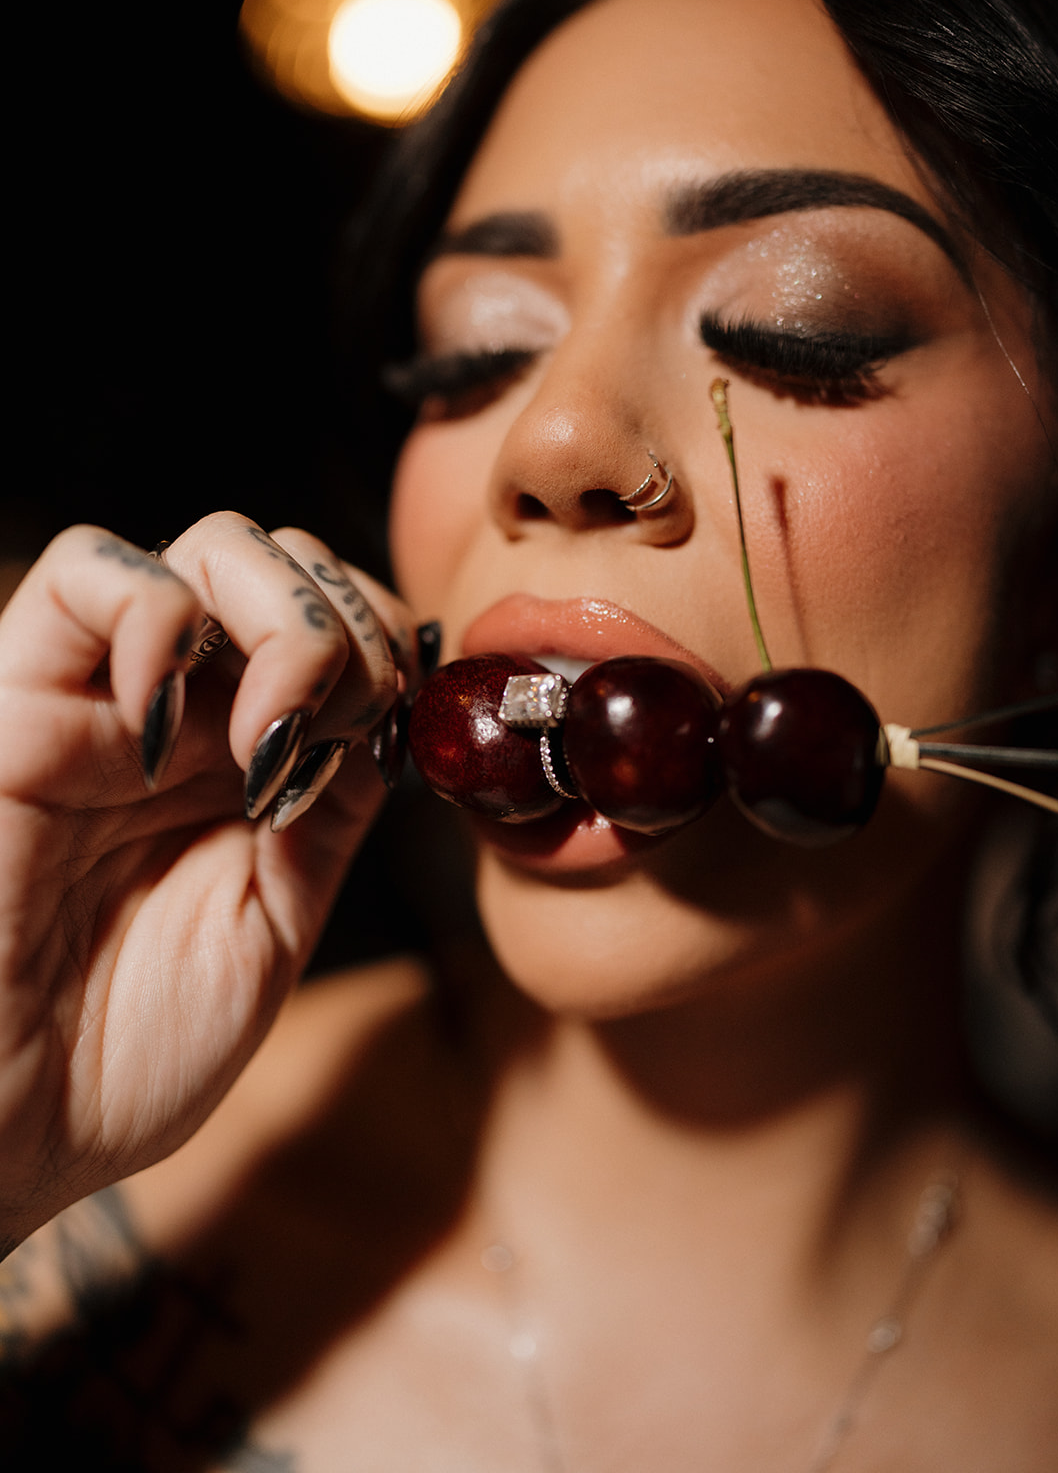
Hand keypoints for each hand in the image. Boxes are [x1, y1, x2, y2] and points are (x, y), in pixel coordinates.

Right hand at [0, 512, 412, 1250]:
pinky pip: (87, 573)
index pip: (343, 632)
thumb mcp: (267, 935)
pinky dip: (161, 610)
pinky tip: (170, 717)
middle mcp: (184, 716)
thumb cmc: (116, 1062)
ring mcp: (105, 699)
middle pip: (293, 568)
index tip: (391, 736)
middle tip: (336, 726)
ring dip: (282, 612)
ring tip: (268, 727)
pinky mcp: (17, 699)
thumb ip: (326, 822)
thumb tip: (386, 725)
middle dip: (353, 626)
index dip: (388, 655)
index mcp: (245, 767)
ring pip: (212, 546)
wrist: (1, 1137)